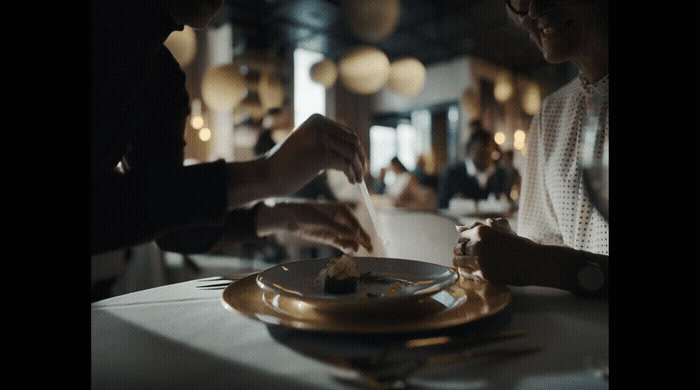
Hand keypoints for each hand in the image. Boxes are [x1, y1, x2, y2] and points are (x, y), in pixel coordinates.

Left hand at [255, 199, 372, 252]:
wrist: (288, 218)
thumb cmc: (305, 213)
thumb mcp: (323, 221)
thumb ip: (339, 229)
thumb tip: (355, 236)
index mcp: (341, 210)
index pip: (355, 223)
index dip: (362, 233)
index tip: (367, 243)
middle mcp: (340, 219)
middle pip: (354, 231)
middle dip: (362, 240)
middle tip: (371, 250)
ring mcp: (334, 228)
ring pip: (348, 238)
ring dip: (354, 245)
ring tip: (358, 252)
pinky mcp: (327, 236)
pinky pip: (340, 242)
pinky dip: (345, 247)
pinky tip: (350, 251)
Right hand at [265, 114, 367, 194]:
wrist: (267, 174)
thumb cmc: (286, 164)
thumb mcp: (307, 144)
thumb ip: (326, 142)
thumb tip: (353, 151)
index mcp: (317, 119)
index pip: (347, 132)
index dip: (358, 148)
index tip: (360, 162)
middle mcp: (319, 125)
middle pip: (353, 141)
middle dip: (361, 158)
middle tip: (362, 174)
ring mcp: (320, 138)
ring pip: (352, 153)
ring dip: (358, 168)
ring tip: (357, 180)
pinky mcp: (321, 155)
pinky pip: (346, 164)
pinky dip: (352, 173)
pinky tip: (352, 181)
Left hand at [453, 218, 541, 285]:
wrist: (534, 263)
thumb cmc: (519, 245)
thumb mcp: (500, 231)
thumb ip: (478, 227)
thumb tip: (457, 227)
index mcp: (481, 231)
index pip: (461, 235)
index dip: (463, 241)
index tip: (468, 245)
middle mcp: (478, 244)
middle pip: (457, 248)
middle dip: (461, 251)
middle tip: (468, 255)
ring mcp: (479, 260)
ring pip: (457, 260)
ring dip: (461, 262)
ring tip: (468, 263)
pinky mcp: (482, 274)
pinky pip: (465, 272)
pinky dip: (465, 272)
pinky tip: (472, 271)